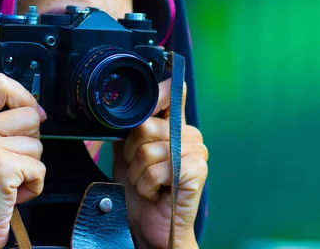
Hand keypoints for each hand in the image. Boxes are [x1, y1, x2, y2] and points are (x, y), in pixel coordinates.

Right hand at [0, 74, 46, 248]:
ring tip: (8, 180)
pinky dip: (33, 185)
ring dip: (31, 167)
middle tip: (10, 161)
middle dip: (31, 141)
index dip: (23, 96)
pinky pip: (39, 168)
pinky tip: (12, 193)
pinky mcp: (0, 167)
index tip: (30, 114)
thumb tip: (35, 109)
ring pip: (37, 144)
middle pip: (29, 114)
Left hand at [112, 79, 207, 248]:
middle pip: (145, 126)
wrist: (149, 226)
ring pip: (148, 150)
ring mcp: (196, 153)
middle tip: (139, 170)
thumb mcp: (127, 153)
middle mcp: (189, 135)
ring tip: (147, 184)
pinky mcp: (196, 172)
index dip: (156, 93)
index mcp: (174, 127)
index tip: (152, 94)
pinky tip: (155, 194)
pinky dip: (148, 185)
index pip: (171, 95)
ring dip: (138, 174)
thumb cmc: (139, 189)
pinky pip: (158, 170)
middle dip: (131, 153)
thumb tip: (123, 105)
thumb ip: (128, 128)